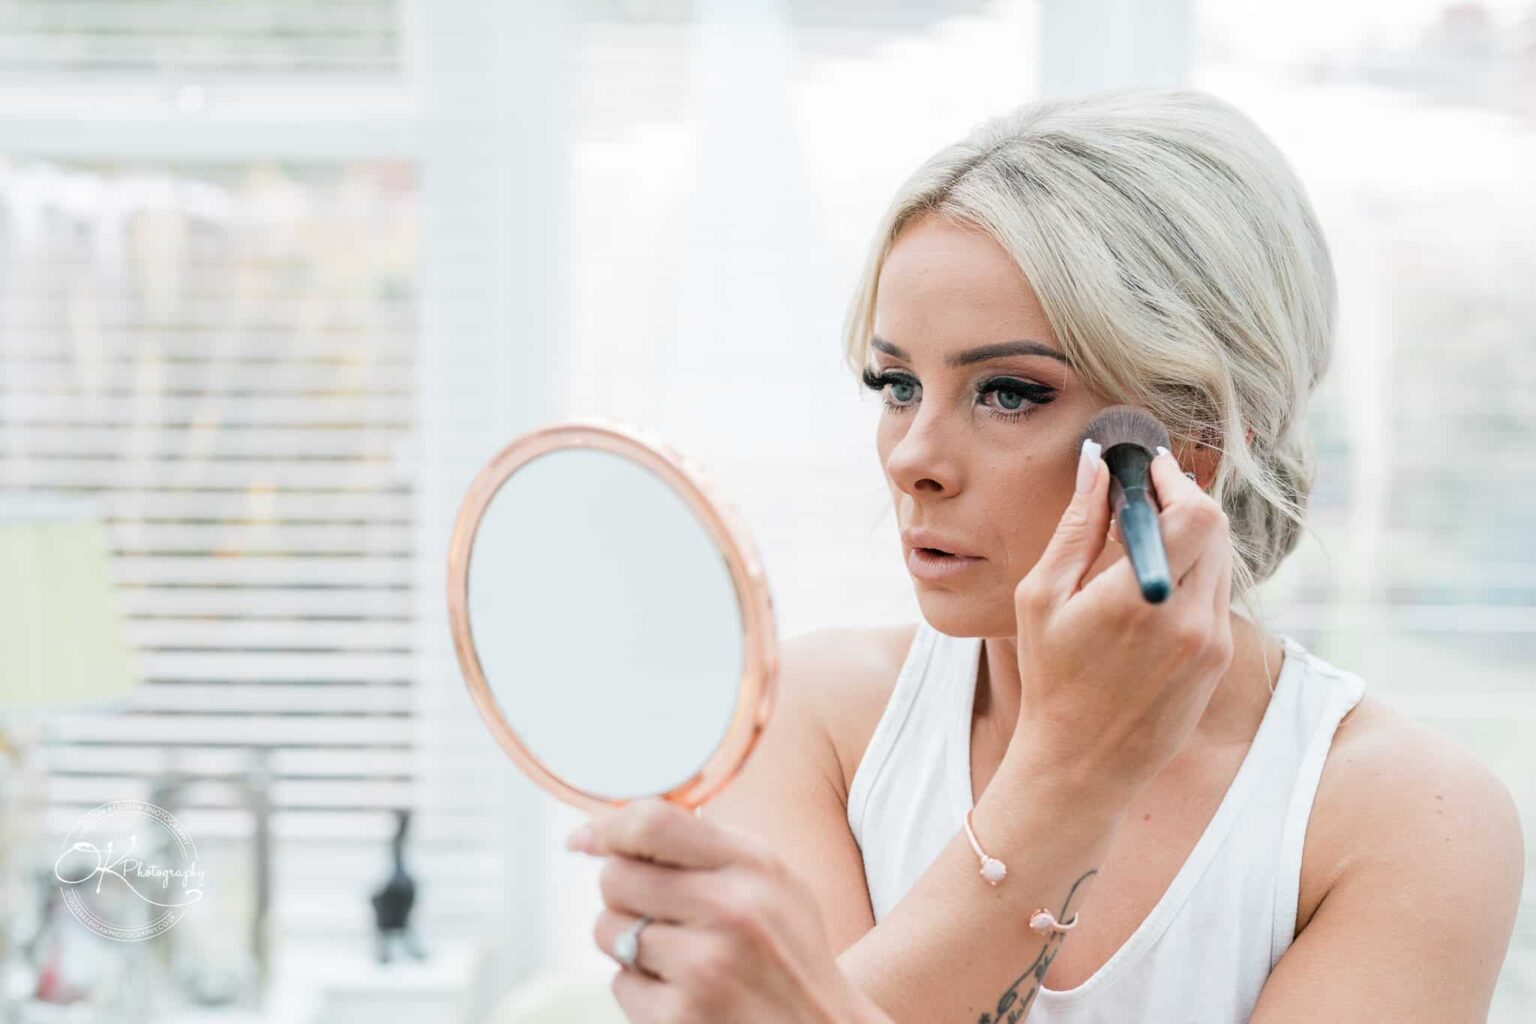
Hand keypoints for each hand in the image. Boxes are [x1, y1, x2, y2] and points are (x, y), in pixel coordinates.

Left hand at [566, 797, 871, 1023]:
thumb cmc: (790, 953)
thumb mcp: (775, 882)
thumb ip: (712, 847)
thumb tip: (623, 826)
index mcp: (753, 866)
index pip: (653, 824)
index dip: (607, 827)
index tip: (584, 839)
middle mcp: (730, 911)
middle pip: (616, 876)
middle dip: (624, 892)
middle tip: (657, 910)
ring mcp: (703, 968)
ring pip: (608, 929)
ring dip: (628, 940)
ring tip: (678, 954)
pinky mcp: (679, 1018)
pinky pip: (619, 982)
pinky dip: (640, 986)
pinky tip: (683, 991)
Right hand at [1011, 442, 1235, 797]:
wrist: (1082, 762)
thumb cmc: (1050, 678)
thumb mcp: (1042, 598)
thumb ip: (1076, 527)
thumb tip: (1096, 464)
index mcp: (1138, 600)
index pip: (1194, 514)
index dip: (1176, 481)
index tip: (1150, 468)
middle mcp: (1188, 620)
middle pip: (1216, 529)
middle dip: (1184, 501)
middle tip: (1146, 495)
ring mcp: (1211, 642)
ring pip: (1221, 558)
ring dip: (1190, 536)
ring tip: (1144, 540)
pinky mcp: (1219, 659)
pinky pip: (1216, 593)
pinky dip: (1193, 572)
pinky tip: (1153, 584)